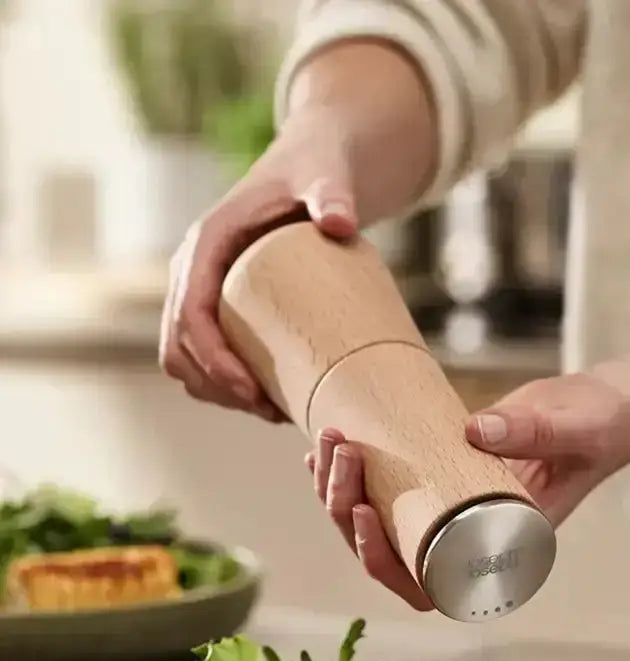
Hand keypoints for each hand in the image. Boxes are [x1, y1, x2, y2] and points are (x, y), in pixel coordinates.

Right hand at [159, 104, 358, 420]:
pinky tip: (268, 400)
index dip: (213, 359)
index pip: (190, 312)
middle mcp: (194, 269)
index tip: (250, 393)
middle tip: (271, 412)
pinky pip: (205, 355)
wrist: (313, 168)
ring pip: (185, 359)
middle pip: (179, 346)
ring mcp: (203, 289)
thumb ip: (332, 195)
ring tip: (273, 411)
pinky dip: (225, 384)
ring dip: (218, 392)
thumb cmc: (317, 173)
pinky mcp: (221, 306)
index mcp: (207, 243)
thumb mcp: (326, 179)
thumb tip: (339, 224)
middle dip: (217, 386)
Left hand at [305, 372, 629, 609]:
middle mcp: (465, 541)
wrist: (605, 407)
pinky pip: (384, 490)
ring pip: (376, 524)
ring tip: (328, 443)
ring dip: (339, 489)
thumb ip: (536, 431)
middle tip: (340, 453)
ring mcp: (447, 511)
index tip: (364, 513)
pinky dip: (350, 476)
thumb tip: (477, 433)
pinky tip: (325, 450)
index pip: (425, 585)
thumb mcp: (575, 431)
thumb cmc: (600, 430)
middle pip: (387, 553)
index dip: (381, 560)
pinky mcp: (438, 478)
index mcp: (496, 553)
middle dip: (347, 508)